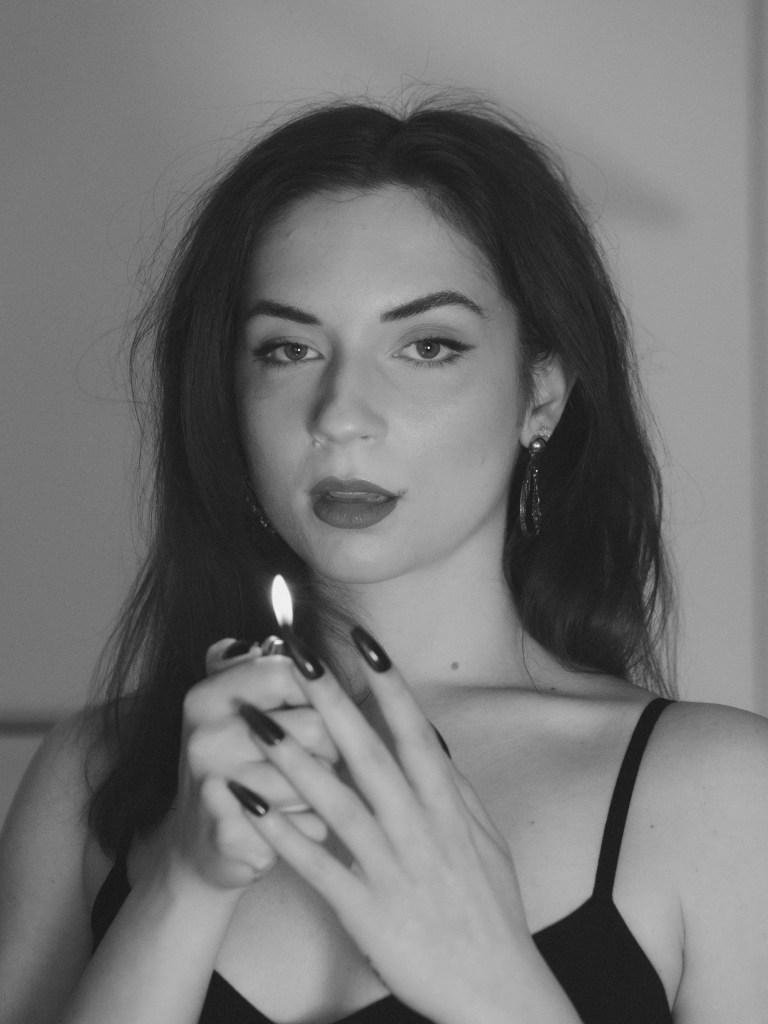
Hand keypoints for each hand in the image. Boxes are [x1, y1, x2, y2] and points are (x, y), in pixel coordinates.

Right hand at [163, 638, 338, 891]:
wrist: (196, 847)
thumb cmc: (229, 767)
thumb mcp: (227, 709)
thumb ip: (252, 668)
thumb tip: (283, 642)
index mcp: (206, 698)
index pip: (288, 672)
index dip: (320, 692)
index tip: (322, 709)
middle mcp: (206, 738)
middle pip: (316, 726)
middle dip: (333, 747)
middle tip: (323, 759)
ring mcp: (214, 789)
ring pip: (319, 779)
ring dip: (326, 792)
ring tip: (306, 795)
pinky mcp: (232, 837)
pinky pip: (310, 825)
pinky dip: (314, 827)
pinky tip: (296, 828)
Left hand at [229, 628, 531, 1021]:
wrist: (496, 991)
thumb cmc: (491, 911)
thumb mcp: (485, 840)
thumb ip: (456, 789)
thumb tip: (431, 742)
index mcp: (449, 809)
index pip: (416, 733)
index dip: (389, 685)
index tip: (363, 642)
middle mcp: (421, 830)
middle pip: (370, 754)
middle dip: (331, 701)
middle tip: (296, 656)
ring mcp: (393, 871)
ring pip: (338, 803)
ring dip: (294, 758)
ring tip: (255, 720)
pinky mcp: (367, 913)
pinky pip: (319, 868)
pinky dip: (285, 836)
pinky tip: (251, 806)